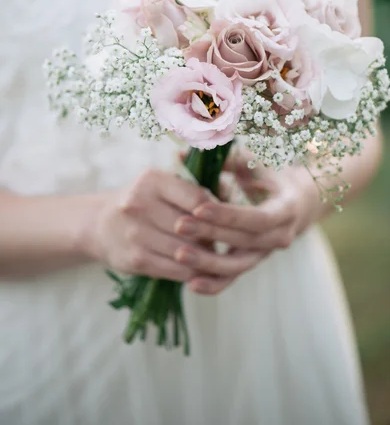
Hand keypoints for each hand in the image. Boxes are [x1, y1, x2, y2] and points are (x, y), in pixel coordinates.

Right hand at [80, 169, 217, 281]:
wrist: (99, 224)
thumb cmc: (142, 202)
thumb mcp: (160, 185)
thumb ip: (191, 191)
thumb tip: (227, 209)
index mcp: (151, 180)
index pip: (197, 198)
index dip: (215, 211)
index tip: (222, 218)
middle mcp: (140, 204)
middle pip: (194, 227)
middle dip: (212, 236)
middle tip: (224, 241)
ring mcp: (136, 233)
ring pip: (187, 251)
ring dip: (205, 256)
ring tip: (214, 254)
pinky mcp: (135, 260)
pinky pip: (176, 270)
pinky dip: (192, 271)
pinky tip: (199, 268)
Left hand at [174, 153, 320, 294]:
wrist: (294, 202)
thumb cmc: (267, 175)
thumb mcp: (253, 162)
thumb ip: (225, 158)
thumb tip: (186, 153)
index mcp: (286, 208)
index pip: (257, 217)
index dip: (228, 214)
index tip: (198, 206)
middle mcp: (280, 236)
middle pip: (244, 240)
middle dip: (211, 233)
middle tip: (180, 225)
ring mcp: (266, 253)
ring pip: (238, 265)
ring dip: (208, 262)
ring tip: (179, 255)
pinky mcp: (252, 262)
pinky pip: (233, 278)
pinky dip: (213, 284)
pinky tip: (190, 284)